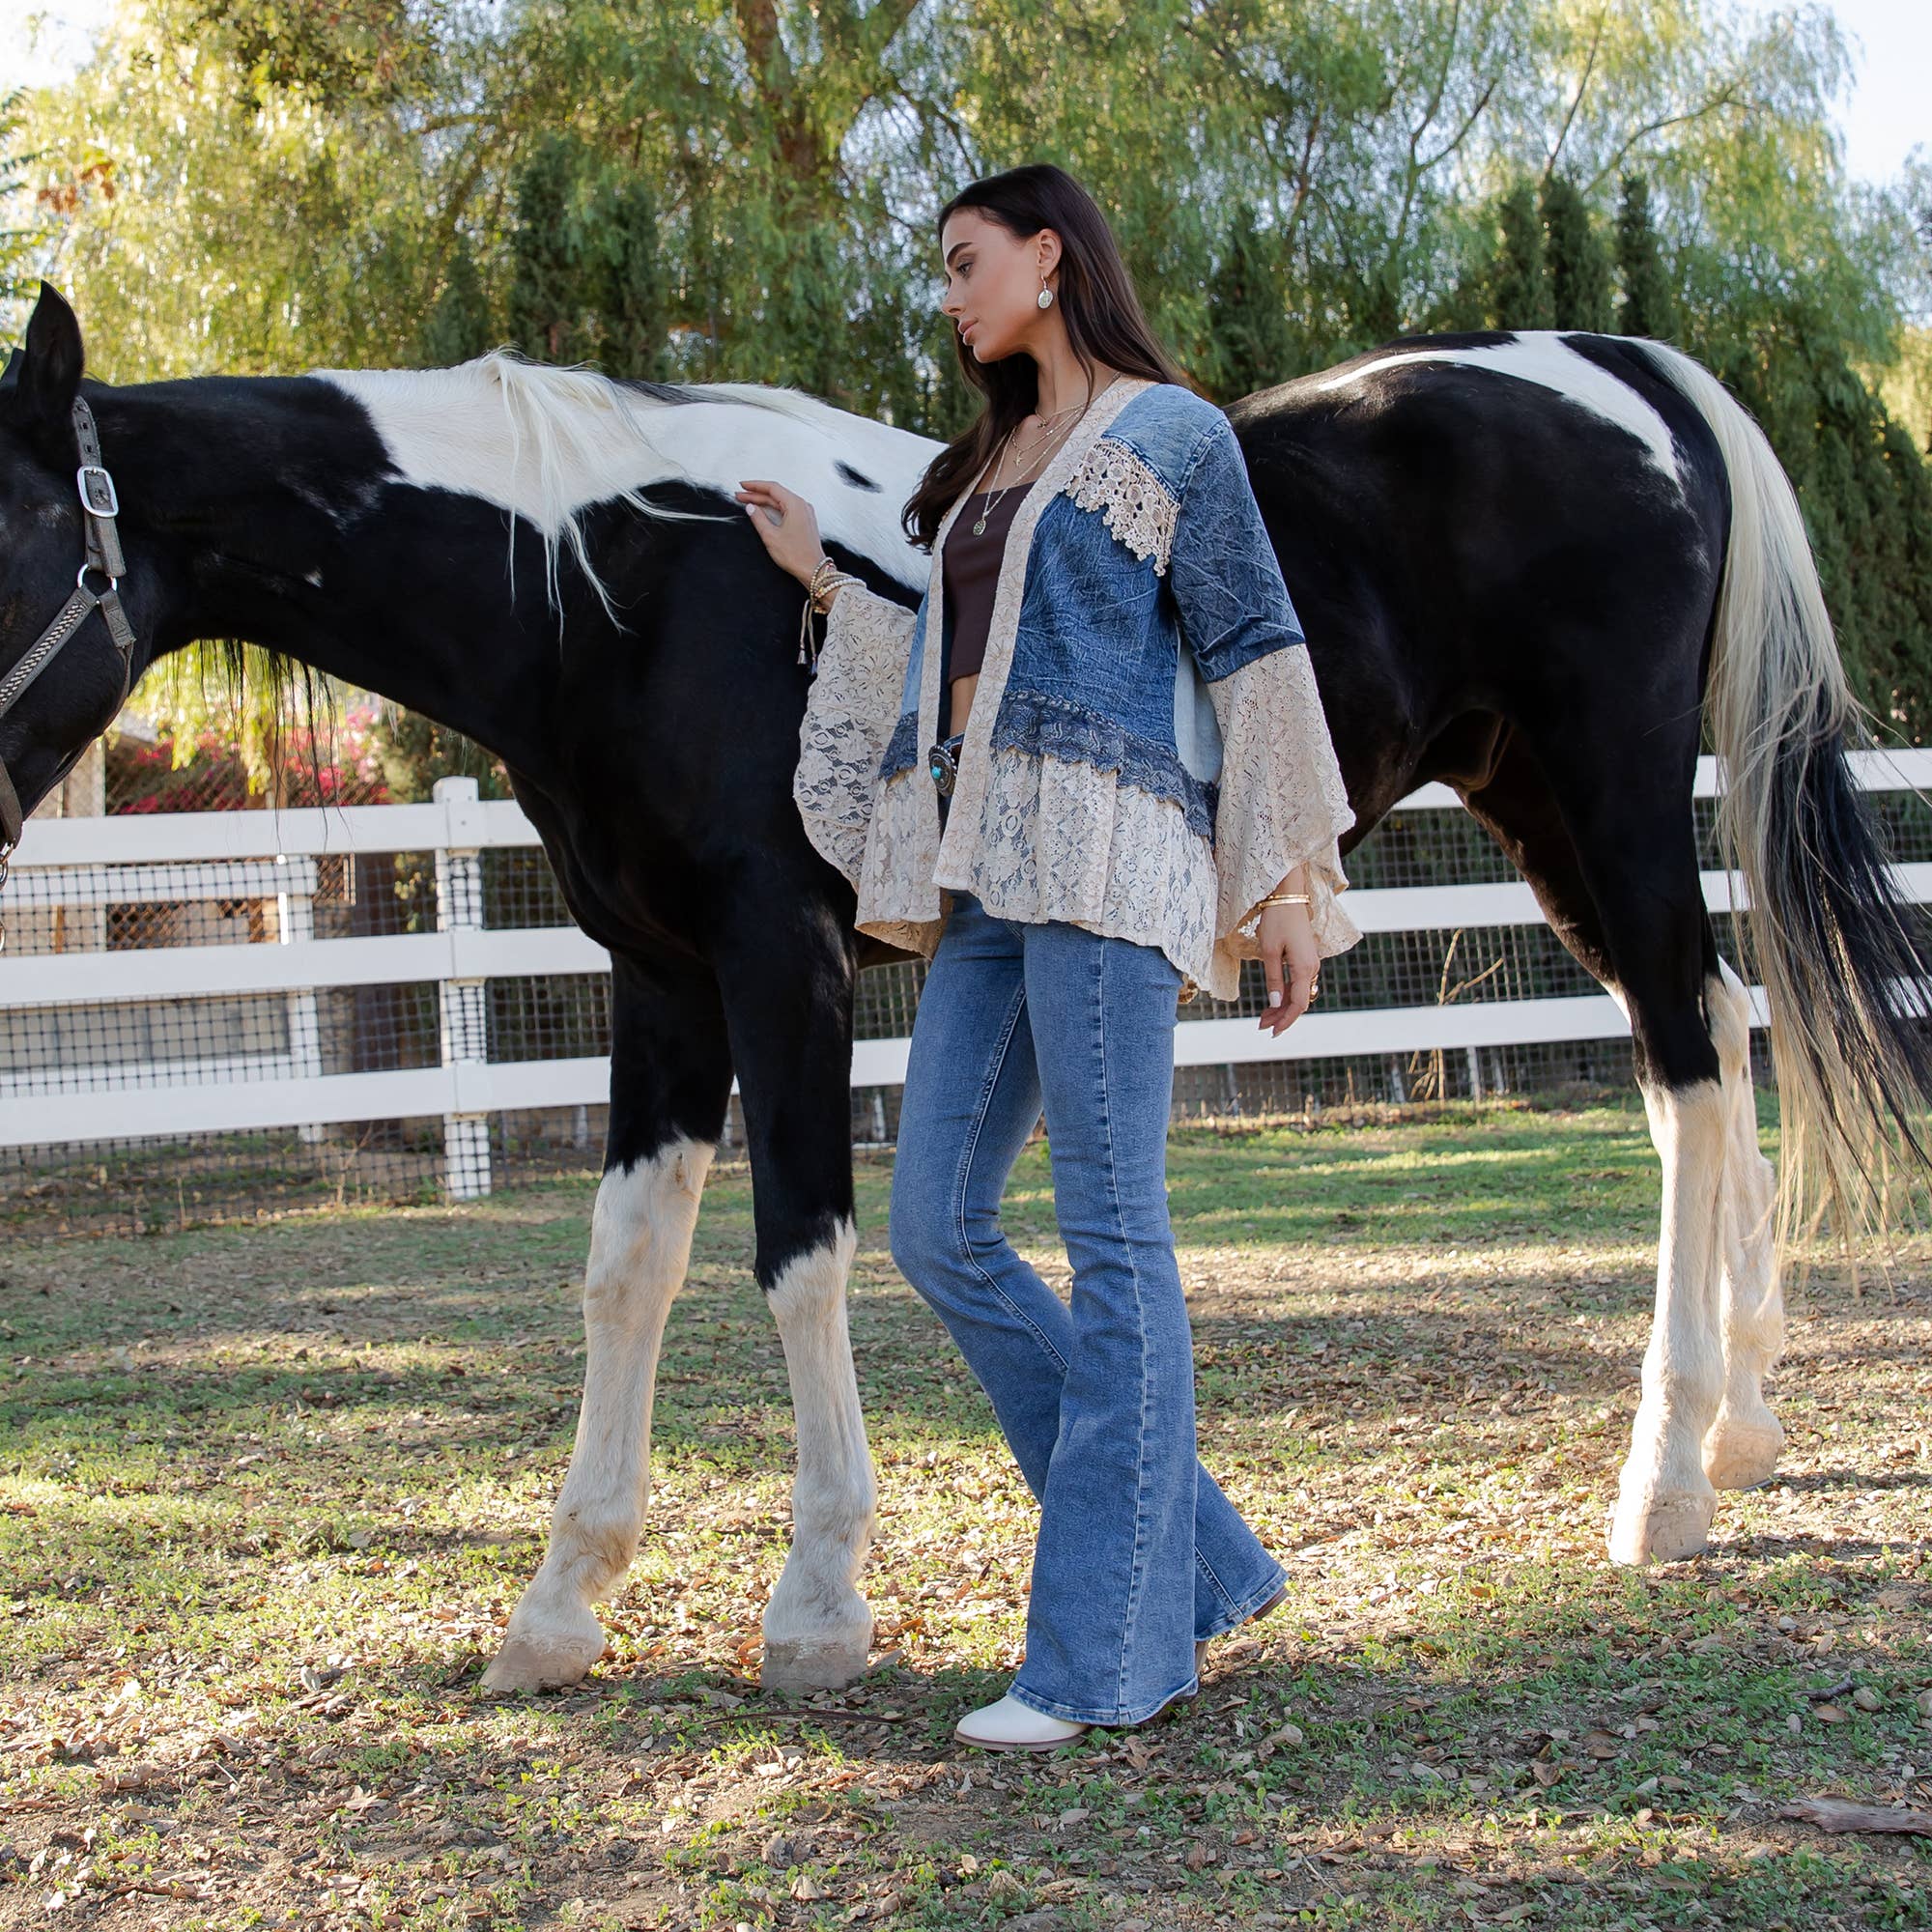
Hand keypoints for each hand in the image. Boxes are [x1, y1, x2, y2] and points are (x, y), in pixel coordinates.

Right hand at [734, 478, 826, 586]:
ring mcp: (804, 513)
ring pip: (780, 501)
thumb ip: (758, 518)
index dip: (755, 485)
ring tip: (748, 501)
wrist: (813, 570)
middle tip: (740, 495)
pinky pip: (786, 509)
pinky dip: (773, 508)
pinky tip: (763, 510)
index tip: (742, 486)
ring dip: (763, 501)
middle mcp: (802, 506)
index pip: (772, 488)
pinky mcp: (804, 521)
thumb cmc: (797, 556)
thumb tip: (751, 508)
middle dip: (756, 494)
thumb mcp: (770, 536)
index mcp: (795, 505)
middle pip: (775, 494)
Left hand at [1256, 900, 1318, 1034]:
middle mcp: (1312, 968)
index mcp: (1305, 968)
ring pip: (1299, 993)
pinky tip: (1274, 1000)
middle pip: (1299, 1001)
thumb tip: (1276, 1002)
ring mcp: (1310, 963)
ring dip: (1282, 1006)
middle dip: (1281, 1016)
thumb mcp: (1270, 951)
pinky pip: (1298, 983)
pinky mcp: (1305, 958)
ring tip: (1263, 1016)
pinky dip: (1286, 994)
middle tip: (1261, 1026)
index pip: (1298, 1004)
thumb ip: (1274, 978)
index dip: (1285, 1021)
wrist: (1288, 896)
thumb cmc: (1277, 920)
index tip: (1271, 1032)